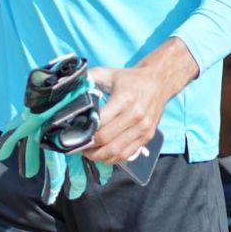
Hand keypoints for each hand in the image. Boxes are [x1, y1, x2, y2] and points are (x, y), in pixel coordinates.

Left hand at [83, 39, 198, 164]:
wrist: (159, 82)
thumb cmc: (130, 79)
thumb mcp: (109, 73)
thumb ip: (90, 78)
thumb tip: (71, 85)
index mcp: (124, 99)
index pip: (100, 122)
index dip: (85, 131)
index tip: (74, 133)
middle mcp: (135, 116)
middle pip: (106, 139)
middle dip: (89, 146)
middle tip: (77, 146)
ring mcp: (143, 128)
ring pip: (116, 151)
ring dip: (99, 156)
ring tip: (88, 153)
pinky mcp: (147, 136)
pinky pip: (127, 154)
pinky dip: (113, 158)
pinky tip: (103, 155)